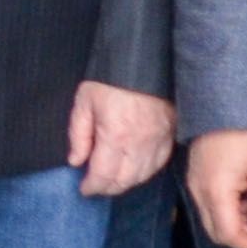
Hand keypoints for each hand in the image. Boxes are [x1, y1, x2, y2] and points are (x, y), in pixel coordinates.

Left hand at [66, 82, 176, 198]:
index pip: (103, 175)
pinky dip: (145, 172)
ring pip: (143, 176)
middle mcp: (139, 144)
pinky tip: (135, 170)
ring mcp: (158, 141)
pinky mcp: (170, 134)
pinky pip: (159, 164)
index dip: (92, 187)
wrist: (144, 59)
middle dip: (107, 188)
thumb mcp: (84, 102)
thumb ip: (78, 134)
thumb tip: (76, 161)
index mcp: (115, 136)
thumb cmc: (110, 78)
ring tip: (113, 179)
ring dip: (126, 182)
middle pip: (124, 181)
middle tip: (96, 185)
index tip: (84, 188)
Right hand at [190, 130, 246, 247]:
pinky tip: (244, 193)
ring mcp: (193, 185)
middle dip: (241, 235)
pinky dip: (227, 209)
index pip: (228, 234)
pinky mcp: (194, 177)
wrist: (222, 103)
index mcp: (215, 192)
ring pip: (212, 220)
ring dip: (235, 222)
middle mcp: (198, 192)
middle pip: (216, 232)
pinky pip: (208, 205)